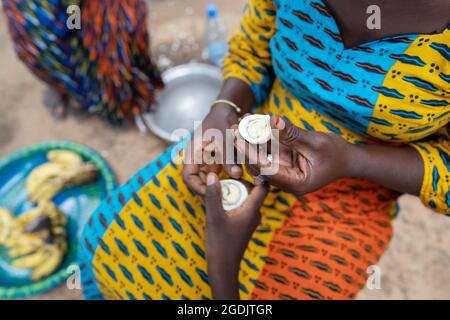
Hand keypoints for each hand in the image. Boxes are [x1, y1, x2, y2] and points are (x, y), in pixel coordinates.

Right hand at [182, 104, 241, 194]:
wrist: (227, 110)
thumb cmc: (221, 120)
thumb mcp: (224, 138)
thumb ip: (228, 156)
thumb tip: (236, 175)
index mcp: (192, 153)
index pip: (188, 176)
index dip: (197, 187)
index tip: (211, 193)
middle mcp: (198, 158)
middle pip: (198, 180)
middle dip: (210, 189)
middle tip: (225, 196)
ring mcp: (207, 160)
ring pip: (210, 178)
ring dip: (220, 184)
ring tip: (232, 191)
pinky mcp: (216, 160)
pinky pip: (219, 173)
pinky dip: (227, 177)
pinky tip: (238, 182)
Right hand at [204, 172, 268, 298]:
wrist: (223, 268)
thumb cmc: (220, 243)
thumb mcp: (214, 217)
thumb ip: (213, 196)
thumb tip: (213, 175)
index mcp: (252, 210)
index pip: (263, 187)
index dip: (256, 174)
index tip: (244, 165)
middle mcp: (255, 214)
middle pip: (253, 191)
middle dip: (240, 181)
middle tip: (226, 172)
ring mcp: (249, 221)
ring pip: (246, 199)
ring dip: (235, 191)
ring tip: (220, 183)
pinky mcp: (242, 226)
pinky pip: (241, 207)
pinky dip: (232, 200)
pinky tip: (219, 199)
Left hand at [233, 115, 355, 195]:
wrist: (347, 159)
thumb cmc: (336, 154)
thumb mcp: (315, 142)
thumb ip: (293, 134)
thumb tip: (273, 120)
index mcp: (294, 184)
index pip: (266, 170)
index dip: (250, 154)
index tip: (237, 139)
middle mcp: (285, 182)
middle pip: (258, 166)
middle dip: (245, 148)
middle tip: (232, 129)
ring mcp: (283, 173)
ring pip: (259, 159)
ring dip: (248, 143)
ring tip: (236, 125)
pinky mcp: (282, 164)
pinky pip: (267, 152)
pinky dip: (259, 140)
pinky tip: (249, 125)